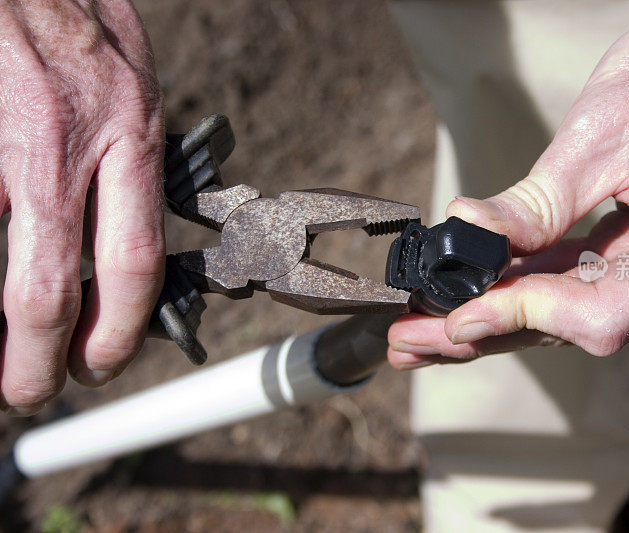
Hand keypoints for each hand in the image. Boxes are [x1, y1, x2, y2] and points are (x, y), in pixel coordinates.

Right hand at [0, 1, 163, 413]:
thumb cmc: (83, 14)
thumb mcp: (138, 85)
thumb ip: (138, 158)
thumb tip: (132, 224)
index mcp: (130, 137)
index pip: (133, 262)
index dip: (120, 329)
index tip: (106, 360)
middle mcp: (66, 150)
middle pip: (48, 289)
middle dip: (39, 359)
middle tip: (35, 389)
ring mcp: (3, 148)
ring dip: (0, 329)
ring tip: (3, 361)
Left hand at [388, 0, 628, 368]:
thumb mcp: (601, 135)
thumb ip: (537, 203)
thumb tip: (469, 237)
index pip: (599, 314)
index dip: (521, 316)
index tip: (457, 316)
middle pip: (577, 322)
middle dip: (490, 327)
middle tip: (416, 340)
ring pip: (574, 308)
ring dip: (501, 312)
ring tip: (427, 326)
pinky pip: (587, 282)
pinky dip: (530, 285)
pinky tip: (475, 293)